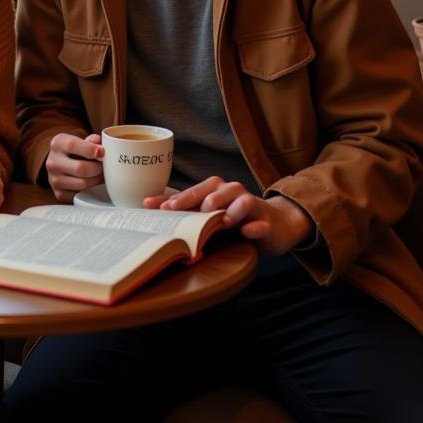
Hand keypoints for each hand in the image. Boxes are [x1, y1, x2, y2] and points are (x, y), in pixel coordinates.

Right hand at [45, 132, 103, 202]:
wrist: (60, 163)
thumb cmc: (75, 150)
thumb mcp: (80, 139)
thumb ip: (92, 140)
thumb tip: (100, 143)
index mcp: (57, 144)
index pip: (73, 145)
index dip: (90, 149)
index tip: (103, 153)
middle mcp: (52, 162)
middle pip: (80, 168)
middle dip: (98, 168)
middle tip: (105, 166)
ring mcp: (54, 180)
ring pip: (83, 184)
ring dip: (97, 180)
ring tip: (101, 174)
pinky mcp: (59, 194)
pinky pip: (81, 195)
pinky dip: (91, 190)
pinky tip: (93, 183)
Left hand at [145, 176, 312, 255]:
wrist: (274, 223)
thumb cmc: (234, 218)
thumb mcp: (207, 214)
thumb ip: (182, 209)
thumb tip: (147, 205)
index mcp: (215, 190)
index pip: (194, 192)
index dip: (177, 199)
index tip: (160, 209)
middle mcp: (232, 192)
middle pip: (215, 191)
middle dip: (197, 200)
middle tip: (182, 210)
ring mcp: (251, 205)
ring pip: (241, 200)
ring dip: (229, 210)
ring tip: (218, 220)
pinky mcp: (266, 222)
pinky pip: (261, 223)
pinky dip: (254, 227)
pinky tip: (247, 232)